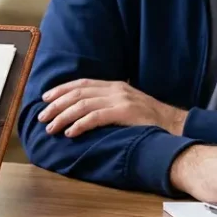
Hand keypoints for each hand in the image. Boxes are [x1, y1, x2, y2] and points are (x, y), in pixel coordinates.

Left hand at [38, 79, 187, 136]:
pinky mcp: (124, 113)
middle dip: (56, 104)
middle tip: (42, 116)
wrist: (175, 125)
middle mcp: (115, 89)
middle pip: (78, 93)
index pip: (81, 83)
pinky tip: (70, 132)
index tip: (45, 98)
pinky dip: (80, 124)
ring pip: (83, 105)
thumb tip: (84, 111)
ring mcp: (120, 100)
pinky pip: (96, 117)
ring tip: (51, 128)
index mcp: (114, 85)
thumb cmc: (150, 119)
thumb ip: (108, 103)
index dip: (61, 89)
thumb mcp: (127, 104)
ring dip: (63, 117)